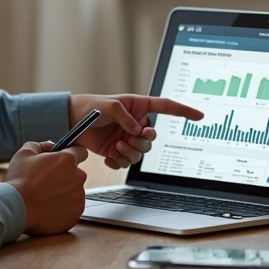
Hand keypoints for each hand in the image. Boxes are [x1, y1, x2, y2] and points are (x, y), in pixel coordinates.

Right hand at [3, 141, 87, 235]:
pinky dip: (63, 208)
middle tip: (46, 183)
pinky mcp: (76, 213)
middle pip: (76, 174)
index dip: (71, 155)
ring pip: (75, 192)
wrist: (15, 209)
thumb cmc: (19, 181)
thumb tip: (49, 146)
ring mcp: (78, 197)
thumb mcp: (24, 154)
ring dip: (64, 193)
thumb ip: (40, 145)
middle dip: (65, 176)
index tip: (63, 162)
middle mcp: (78, 177)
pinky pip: (72, 208)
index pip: (80, 152)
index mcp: (67, 160)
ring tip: (45, 198)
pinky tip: (48, 208)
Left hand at [68, 94, 203, 168]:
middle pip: (152, 139)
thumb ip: (126, 117)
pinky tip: (108, 156)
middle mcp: (135, 124)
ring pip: (140, 154)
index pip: (166, 108)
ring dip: (130, 153)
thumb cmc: (89, 107)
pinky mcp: (116, 151)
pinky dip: (118, 162)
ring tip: (115, 147)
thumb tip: (138, 130)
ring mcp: (127, 138)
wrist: (69, 122)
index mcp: (138, 107)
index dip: (183, 111)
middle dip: (142, 143)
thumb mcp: (110, 105)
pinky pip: (126, 163)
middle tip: (129, 139)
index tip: (199, 116)